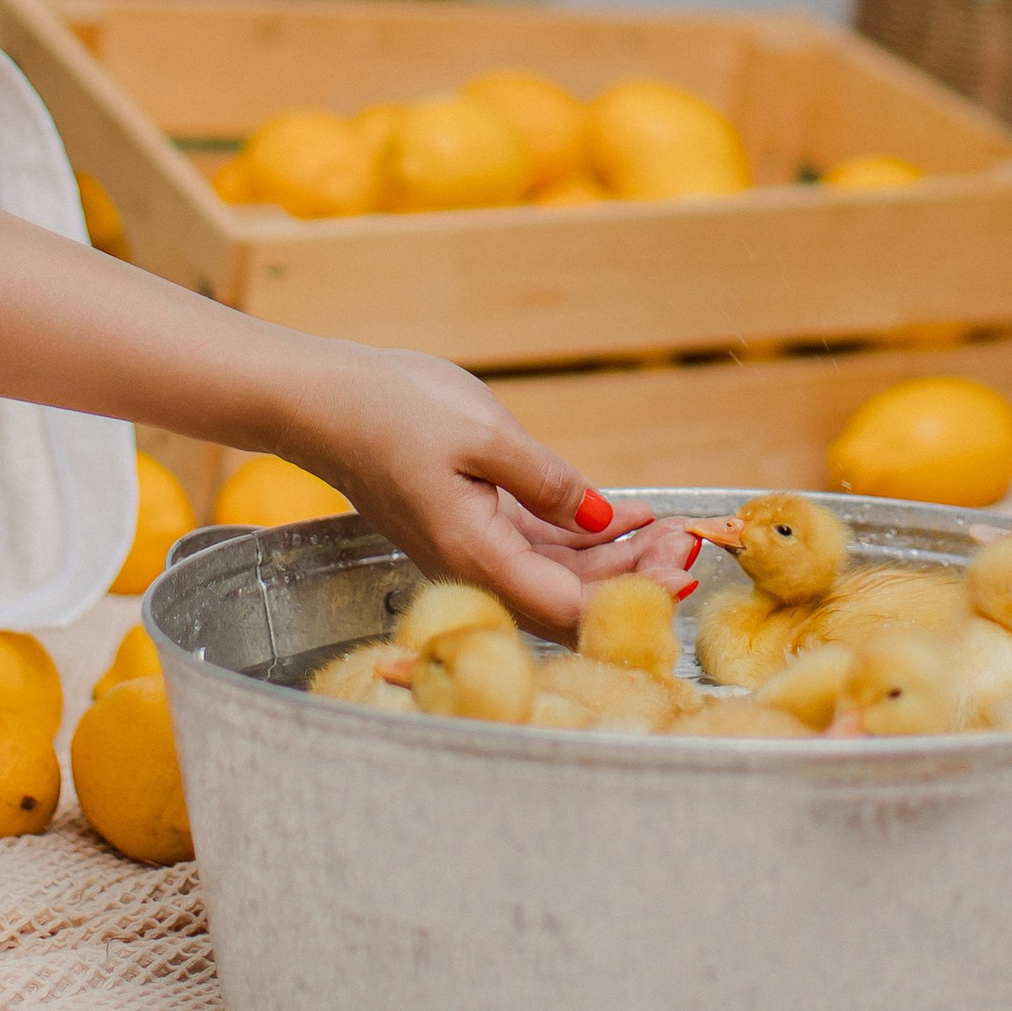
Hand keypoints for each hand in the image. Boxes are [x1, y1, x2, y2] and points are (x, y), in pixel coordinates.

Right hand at [274, 342, 670, 634]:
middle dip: (636, 580)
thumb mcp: (486, 432)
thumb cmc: (393, 409)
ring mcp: (470, 548)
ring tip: (670, 531)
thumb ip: (549, 482)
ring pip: (556, 576)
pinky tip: (624, 516)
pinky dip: (583, 537)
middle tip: (689, 545)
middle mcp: (474, 567)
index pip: (570, 608)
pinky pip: (535, 547)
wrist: (322, 401)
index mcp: (478, 554)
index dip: (633, 599)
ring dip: (616, 560)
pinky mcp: (467, 526)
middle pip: (569, 601)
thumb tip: (605, 520)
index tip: (683, 572)